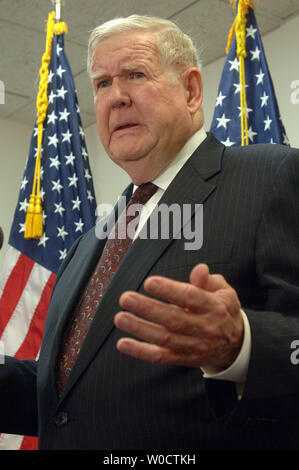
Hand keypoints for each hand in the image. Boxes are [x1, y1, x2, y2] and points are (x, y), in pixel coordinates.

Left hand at [114, 264, 243, 368]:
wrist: (236, 345)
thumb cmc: (223, 310)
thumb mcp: (223, 291)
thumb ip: (208, 280)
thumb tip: (199, 269)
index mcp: (214, 307)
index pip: (191, 298)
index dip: (170, 290)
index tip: (150, 282)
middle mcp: (205, 328)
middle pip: (174, 319)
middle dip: (148, 309)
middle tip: (126, 298)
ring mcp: (194, 346)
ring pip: (165, 339)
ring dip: (140, 329)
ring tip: (120, 318)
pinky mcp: (184, 359)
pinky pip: (161, 357)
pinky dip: (140, 352)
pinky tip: (123, 343)